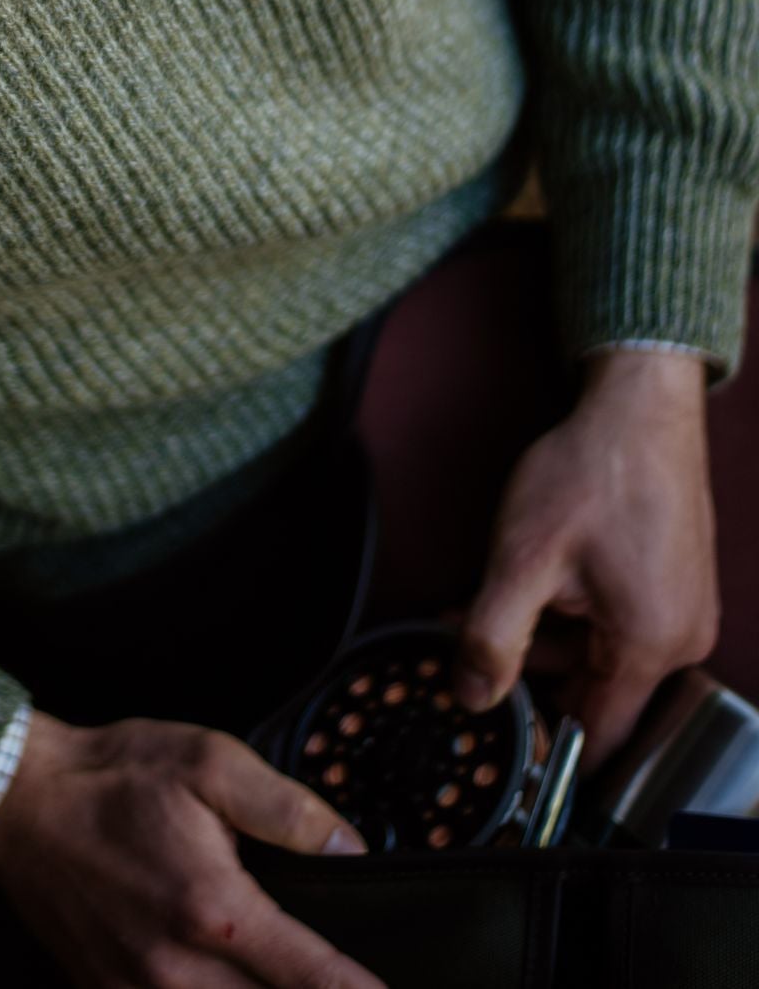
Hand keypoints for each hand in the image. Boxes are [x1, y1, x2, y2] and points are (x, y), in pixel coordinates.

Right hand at [0, 708, 386, 988]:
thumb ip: (287, 808)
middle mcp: (179, 970)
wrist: (19, 802)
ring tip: (283, 979)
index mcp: (214, 909)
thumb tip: (351, 847)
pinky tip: (222, 982)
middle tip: (344, 983)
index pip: (313, 977)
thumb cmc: (113, 776)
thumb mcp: (209, 762)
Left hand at [450, 350, 718, 774]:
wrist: (638, 408)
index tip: (495, 727)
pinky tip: (532, 578)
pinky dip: (570, 610)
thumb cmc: (591, 474)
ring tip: (484, 597)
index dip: (542, 741)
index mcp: (649, 648)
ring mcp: (682, 612)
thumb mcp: (522, 559)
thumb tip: (472, 698)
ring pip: (598, 654)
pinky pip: (615, 623)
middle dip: (526, 667)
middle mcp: (680, 641)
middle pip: (592, 691)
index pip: (598, 738)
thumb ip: (493, 638)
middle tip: (466, 636)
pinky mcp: (673, 586)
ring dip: (541, 633)